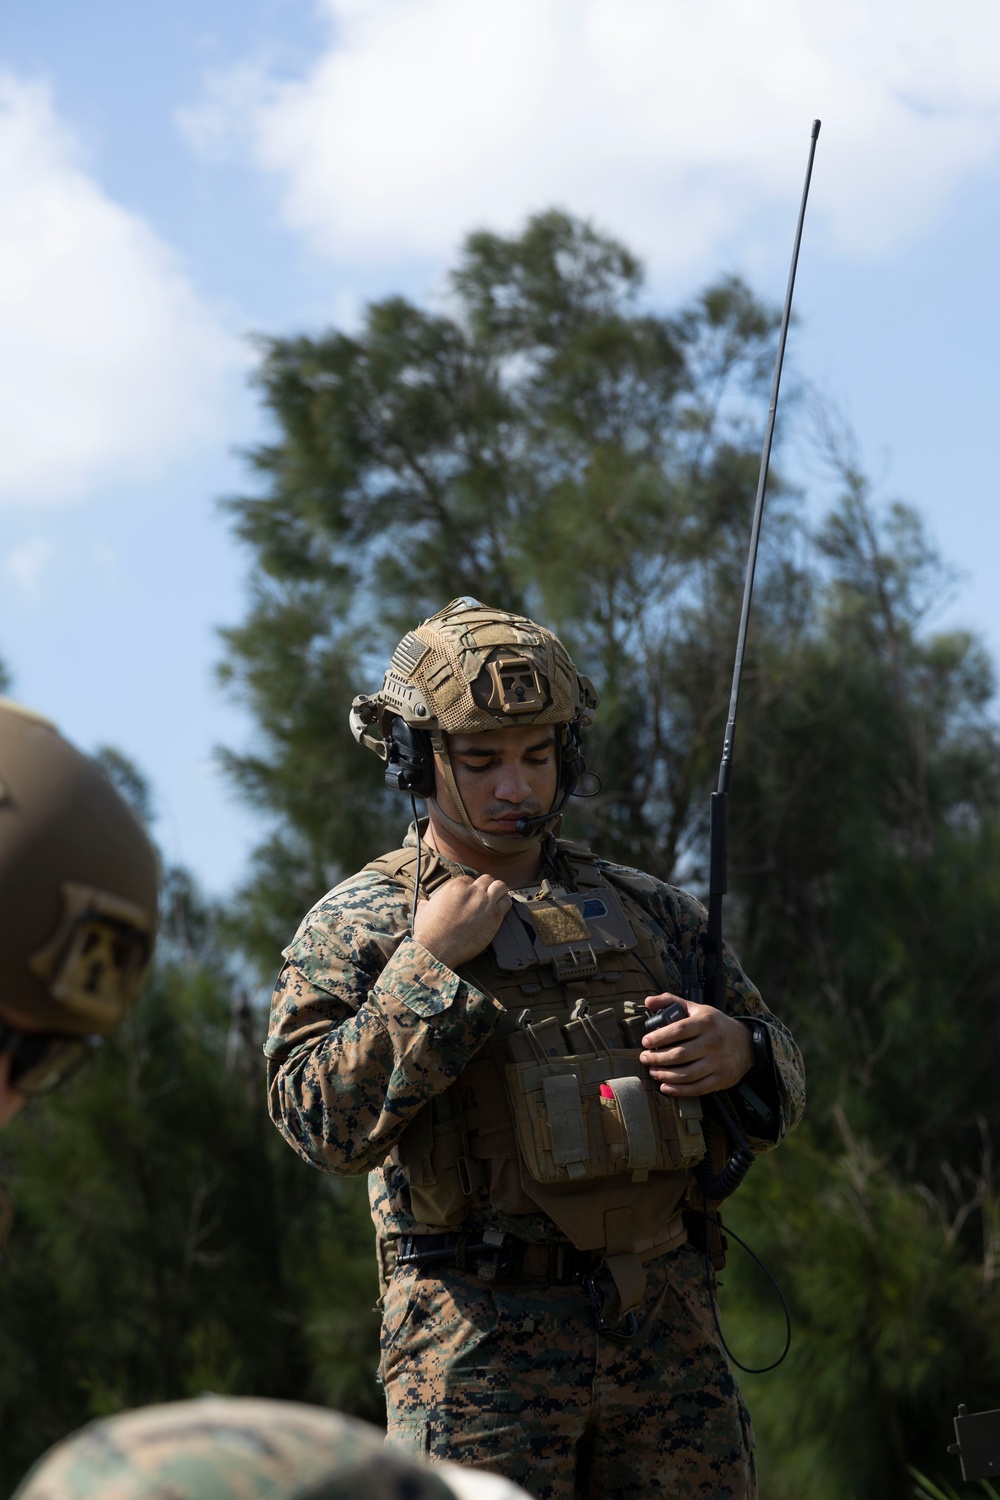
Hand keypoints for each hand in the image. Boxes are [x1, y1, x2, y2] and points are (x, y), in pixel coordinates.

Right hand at [412, 874, 511, 969]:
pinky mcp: (495, 915)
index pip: (469, 880)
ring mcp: (485, 901)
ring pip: (500, 886)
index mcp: (456, 886)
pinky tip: (501, 911)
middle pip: (487, 879)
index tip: (470, 898)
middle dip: (486, 887)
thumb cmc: (429, 932)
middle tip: (485, 898)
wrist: (437, 948)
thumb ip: (426, 904)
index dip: (471, 889)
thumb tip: (424, 903)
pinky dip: (505, 904)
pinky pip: (507, 902)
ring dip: (499, 892)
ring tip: (497, 901)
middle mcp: (472, 890)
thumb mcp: (423, 911)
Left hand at [639, 994, 753, 1095]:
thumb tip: (648, 1002)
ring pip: (686, 1074)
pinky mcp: (722, 1078)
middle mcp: (713, 1042)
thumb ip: (671, 1002)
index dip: (658, 1037)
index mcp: (706, 1022)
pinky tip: (665, 1086)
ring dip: (665, 1075)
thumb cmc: (715, 1025)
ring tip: (653, 1071)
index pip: (678, 1030)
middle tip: (645, 1058)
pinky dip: (679, 1090)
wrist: (746, 1043)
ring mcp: (719, 1062)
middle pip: (679, 1054)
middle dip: (657, 1058)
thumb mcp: (697, 1009)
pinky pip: (697, 1088)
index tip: (645, 1042)